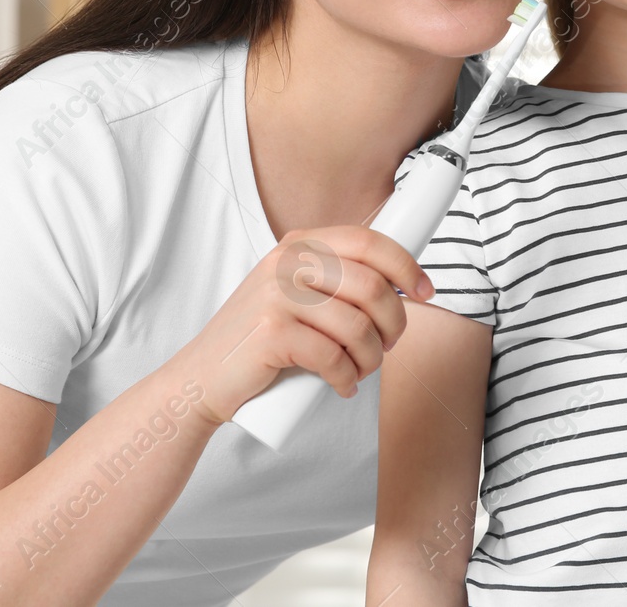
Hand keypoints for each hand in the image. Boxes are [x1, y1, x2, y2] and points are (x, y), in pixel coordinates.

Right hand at [176, 225, 435, 426]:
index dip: (406, 266)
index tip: (426, 291)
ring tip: (361, 370)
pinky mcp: (270, 334)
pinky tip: (342, 385)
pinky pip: (333, 356)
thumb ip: (334, 280)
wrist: (200, 379)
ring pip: (357, 326)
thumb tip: (402, 285)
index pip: (368, 241)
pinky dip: (347, 378)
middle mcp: (286, 263)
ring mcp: (276, 296)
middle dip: (394, 322)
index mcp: (298, 244)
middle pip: (372, 286)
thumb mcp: (293, 294)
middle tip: (387, 346)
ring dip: (372, 357)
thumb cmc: (258, 340)